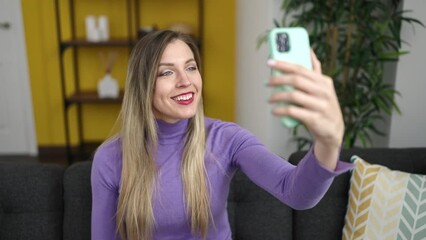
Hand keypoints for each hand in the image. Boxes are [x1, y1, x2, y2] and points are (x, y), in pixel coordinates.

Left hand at [267, 50, 343, 169]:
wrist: (333, 131)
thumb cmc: (323, 106)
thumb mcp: (323, 88)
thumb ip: (316, 70)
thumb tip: (309, 50)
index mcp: (324, 81)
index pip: (301, 69)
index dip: (283, 64)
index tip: (270, 62)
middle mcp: (323, 91)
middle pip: (296, 80)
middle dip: (278, 79)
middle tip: (267, 82)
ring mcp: (320, 105)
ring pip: (293, 95)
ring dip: (277, 96)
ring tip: (270, 99)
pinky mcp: (314, 118)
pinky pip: (293, 111)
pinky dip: (281, 110)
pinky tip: (275, 111)